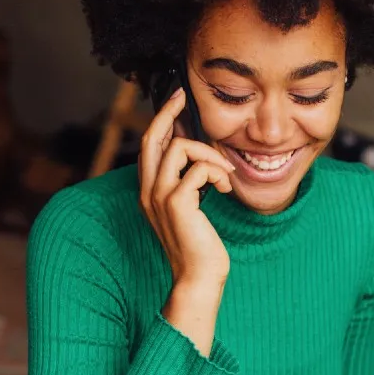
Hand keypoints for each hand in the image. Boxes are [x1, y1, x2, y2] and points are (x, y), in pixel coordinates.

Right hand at [138, 87, 235, 285]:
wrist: (198, 277)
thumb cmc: (199, 246)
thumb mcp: (190, 209)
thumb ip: (188, 184)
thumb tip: (200, 156)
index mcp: (149, 191)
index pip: (149, 146)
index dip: (161, 119)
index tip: (176, 100)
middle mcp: (148, 191)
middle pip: (153, 138)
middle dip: (169, 112)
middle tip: (185, 97)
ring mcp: (160, 196)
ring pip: (180, 148)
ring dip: (210, 154)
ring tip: (224, 173)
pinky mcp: (177, 203)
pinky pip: (199, 168)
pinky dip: (217, 172)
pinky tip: (225, 189)